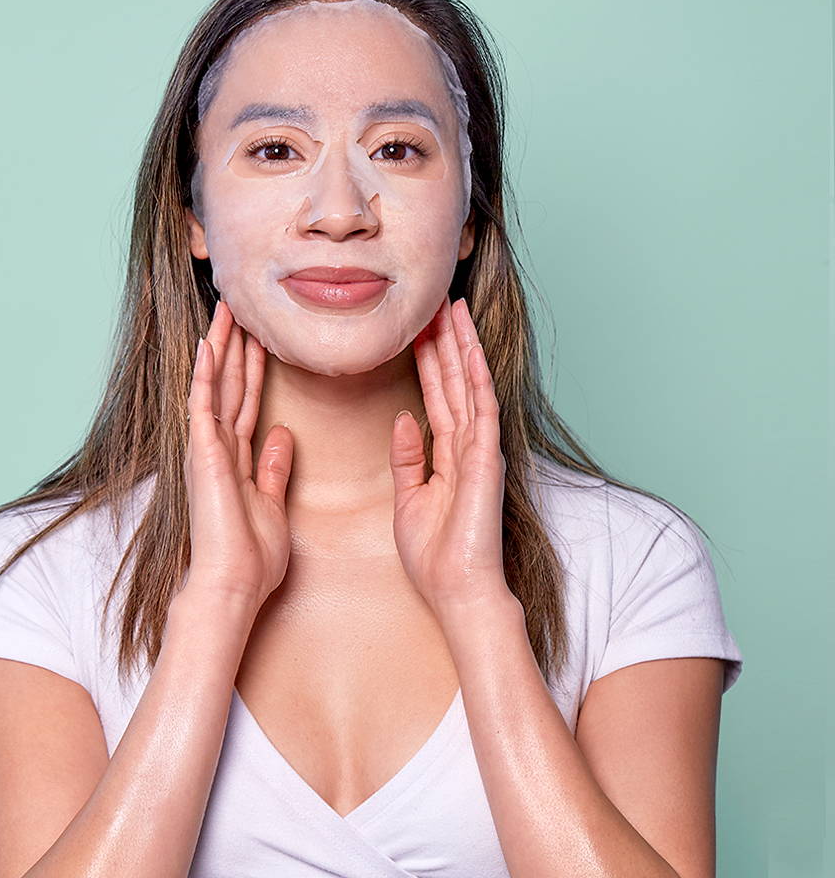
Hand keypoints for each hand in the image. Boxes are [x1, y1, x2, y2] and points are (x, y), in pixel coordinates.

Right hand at [183, 300, 293, 609]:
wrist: (233, 585)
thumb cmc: (252, 555)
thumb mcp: (273, 502)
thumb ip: (273, 467)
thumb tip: (282, 434)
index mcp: (237, 458)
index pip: (247, 401)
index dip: (253, 368)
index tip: (259, 338)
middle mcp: (219, 447)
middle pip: (231, 385)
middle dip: (236, 346)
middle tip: (241, 307)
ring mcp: (208, 449)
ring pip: (217, 385)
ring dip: (221, 347)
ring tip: (227, 310)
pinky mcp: (203, 454)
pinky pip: (204, 404)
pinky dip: (206, 373)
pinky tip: (209, 343)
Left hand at [389, 297, 513, 613]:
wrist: (457, 590)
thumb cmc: (434, 553)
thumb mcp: (409, 498)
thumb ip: (408, 457)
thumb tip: (402, 418)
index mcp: (449, 453)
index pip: (437, 394)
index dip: (427, 358)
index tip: (418, 325)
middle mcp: (468, 444)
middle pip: (454, 380)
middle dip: (444, 339)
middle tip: (435, 300)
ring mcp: (480, 448)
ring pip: (469, 384)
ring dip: (460, 345)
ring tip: (451, 306)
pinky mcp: (486, 458)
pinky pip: (480, 406)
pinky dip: (474, 374)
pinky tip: (468, 346)